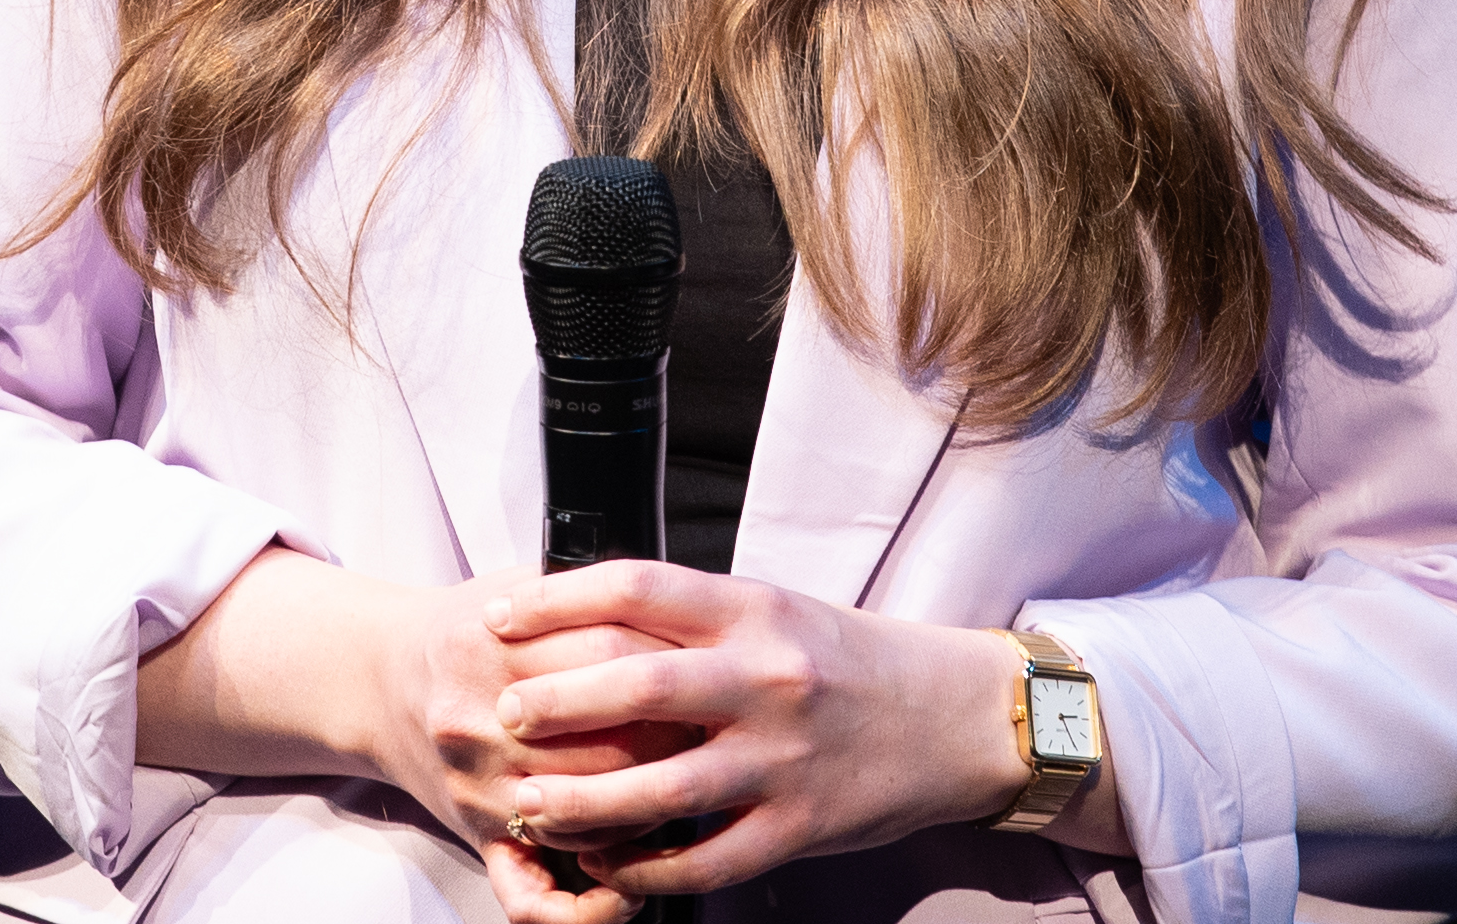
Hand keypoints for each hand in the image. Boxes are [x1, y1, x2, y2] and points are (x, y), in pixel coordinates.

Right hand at [129, 554, 671, 923]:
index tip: (708, 668)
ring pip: (590, 814)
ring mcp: (478, 786)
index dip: (674, 664)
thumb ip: (584, 587)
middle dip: (677, 740)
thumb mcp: (514, 584)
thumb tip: (676, 605)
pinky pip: (531, 893)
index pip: (613, 655)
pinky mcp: (478, 834)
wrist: (377, 677)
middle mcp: (478, 720)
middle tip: (712, 731)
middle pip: (612, 741)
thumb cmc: (463, 631)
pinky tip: (626, 895)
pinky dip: (586, 906)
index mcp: (491, 646)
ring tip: (687, 789)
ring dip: (652, 811)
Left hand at [477, 565, 1037, 908]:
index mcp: (752, 610)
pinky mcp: (801, 825)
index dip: (555, 601)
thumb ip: (692, 616)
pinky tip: (605, 865)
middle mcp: (767, 678)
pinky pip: (707, 858)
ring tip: (529, 805)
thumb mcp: (773, 611)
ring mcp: (785, 758)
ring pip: (663, 786)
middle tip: (506, 714)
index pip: (635, 587)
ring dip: (583, 801)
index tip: (501, 618)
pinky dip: (646, 868)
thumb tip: (585, 613)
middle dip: (557, 703)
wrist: (955, 718)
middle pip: (638, 686)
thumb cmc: (847, 660)